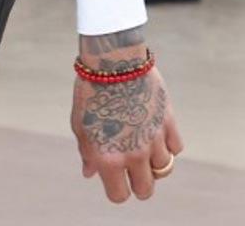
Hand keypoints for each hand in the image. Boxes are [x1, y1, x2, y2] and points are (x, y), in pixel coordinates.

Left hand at [71, 30, 183, 202]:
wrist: (112, 60)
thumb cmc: (90, 91)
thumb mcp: (79, 123)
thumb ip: (87, 152)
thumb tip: (90, 172)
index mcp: (108, 159)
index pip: (119, 196)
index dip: (116, 188)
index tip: (114, 176)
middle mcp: (134, 155)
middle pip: (146, 190)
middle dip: (138, 182)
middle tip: (131, 165)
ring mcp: (154, 140)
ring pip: (163, 169)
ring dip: (153, 161)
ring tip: (141, 141)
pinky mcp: (169, 123)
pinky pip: (175, 148)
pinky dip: (168, 143)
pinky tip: (155, 129)